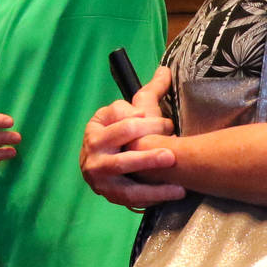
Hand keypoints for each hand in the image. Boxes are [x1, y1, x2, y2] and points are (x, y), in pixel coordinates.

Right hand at [80, 63, 186, 206]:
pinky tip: (173, 192)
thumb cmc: (118, 136)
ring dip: (149, 172)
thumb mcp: (127, 113)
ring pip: (124, 172)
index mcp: (97, 127)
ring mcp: (99, 175)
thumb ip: (148, 93)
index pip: (123, 120)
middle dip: (148, 148)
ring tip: (174, 171)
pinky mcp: (109, 195)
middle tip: (172, 150)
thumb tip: (166, 70)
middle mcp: (93, 151)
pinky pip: (131, 197)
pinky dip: (152, 195)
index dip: (146, 121)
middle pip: (122, 145)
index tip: (165, 123)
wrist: (99, 169)